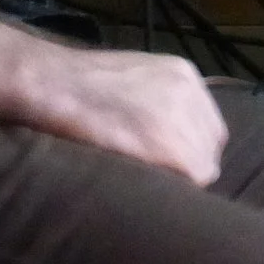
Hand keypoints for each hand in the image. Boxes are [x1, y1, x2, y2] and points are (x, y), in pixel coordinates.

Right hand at [14, 45, 228, 183]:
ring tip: (146, 179)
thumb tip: (168, 134)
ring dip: (180, 179)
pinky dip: (174, 189)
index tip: (165, 157)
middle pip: (210, 147)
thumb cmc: (79, 83)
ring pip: (204, 168)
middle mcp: (192, 93)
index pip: (208, 124)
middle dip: (189, 163)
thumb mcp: (132, 78)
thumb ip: (158, 100)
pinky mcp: (173, 149)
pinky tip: (146, 184)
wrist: (53, 83)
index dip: (189, 146)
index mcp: (184, 74)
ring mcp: (184, 120)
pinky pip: (192, 181)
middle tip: (155, 173)